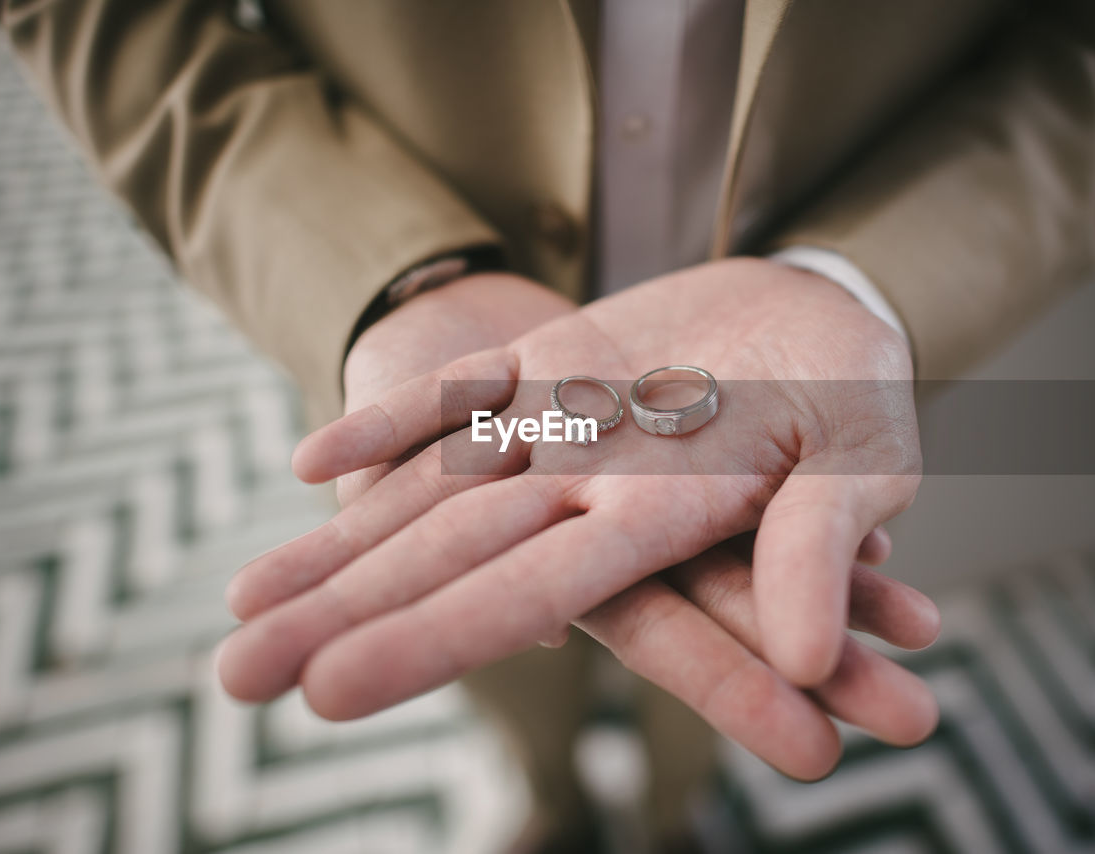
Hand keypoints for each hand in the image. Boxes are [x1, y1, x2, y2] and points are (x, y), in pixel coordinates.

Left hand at [220, 258, 928, 772]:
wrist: (825, 308)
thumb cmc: (859, 395)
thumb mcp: (862, 464)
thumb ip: (822, 549)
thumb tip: (807, 657)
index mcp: (661, 517)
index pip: (534, 592)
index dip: (435, 638)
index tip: (328, 693)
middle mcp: (589, 486)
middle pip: (450, 560)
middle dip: (344, 617)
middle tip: (231, 679)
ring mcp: (561, 425)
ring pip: (433, 489)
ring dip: (338, 544)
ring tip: (240, 604)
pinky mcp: (556, 362)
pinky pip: (463, 395)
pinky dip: (391, 424)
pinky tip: (310, 462)